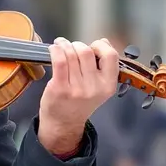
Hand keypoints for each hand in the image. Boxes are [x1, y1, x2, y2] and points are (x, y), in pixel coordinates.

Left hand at [38, 37, 118, 154]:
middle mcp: (94, 87)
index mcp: (108, 85)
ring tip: (61, 45)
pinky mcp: (60, 88)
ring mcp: (76, 88)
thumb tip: (103, 42)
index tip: (92, 46)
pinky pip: (59, 60)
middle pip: (87, 52)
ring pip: (72, 54)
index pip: (111, 55)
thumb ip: (103, 67)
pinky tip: (54, 49)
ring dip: (65, 45)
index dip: (100, 46)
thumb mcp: (99, 88)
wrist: (63, 124)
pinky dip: (56, 50)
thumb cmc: (79, 103)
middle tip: (72, 48)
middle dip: (78, 45)